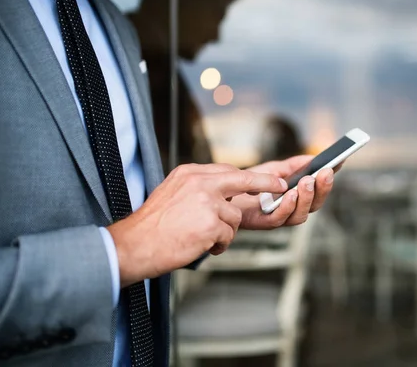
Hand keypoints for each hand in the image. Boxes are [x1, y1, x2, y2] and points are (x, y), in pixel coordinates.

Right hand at [107, 163, 286, 286]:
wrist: (134, 245)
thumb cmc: (152, 226)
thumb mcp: (172, 194)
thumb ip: (197, 189)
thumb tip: (222, 194)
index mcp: (190, 174)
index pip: (228, 170)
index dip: (251, 177)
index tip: (270, 179)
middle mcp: (200, 183)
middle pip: (243, 180)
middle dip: (266, 183)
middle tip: (281, 187)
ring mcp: (207, 202)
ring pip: (235, 217)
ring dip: (225, 232)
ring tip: (203, 238)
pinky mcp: (210, 223)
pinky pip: (228, 235)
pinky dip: (219, 244)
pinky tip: (202, 245)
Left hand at [232, 155, 339, 229]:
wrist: (225, 194)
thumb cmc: (251, 184)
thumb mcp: (274, 169)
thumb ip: (293, 165)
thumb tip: (313, 158)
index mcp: (299, 196)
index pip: (320, 189)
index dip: (330, 178)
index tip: (339, 162)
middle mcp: (294, 209)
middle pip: (315, 203)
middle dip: (322, 188)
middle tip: (325, 172)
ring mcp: (281, 217)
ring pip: (301, 214)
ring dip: (306, 197)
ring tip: (307, 181)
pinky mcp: (265, 223)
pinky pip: (280, 219)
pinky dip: (287, 207)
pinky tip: (289, 194)